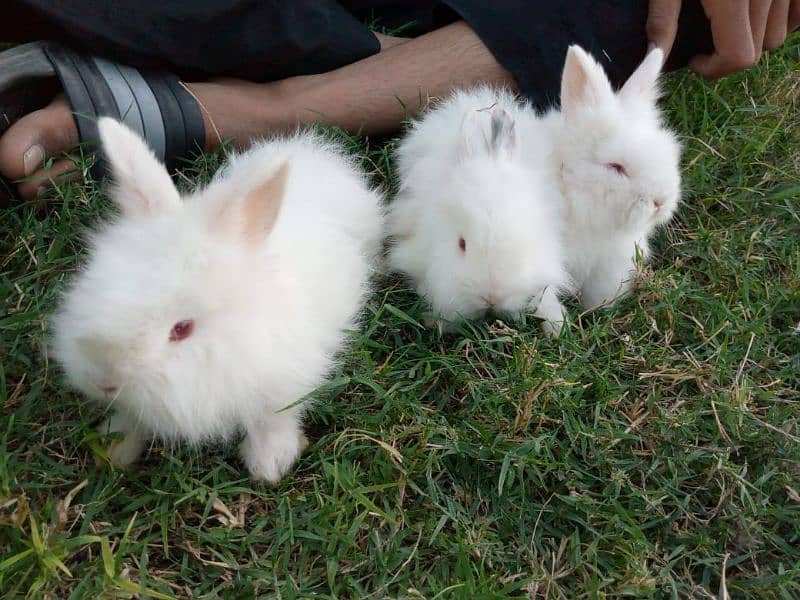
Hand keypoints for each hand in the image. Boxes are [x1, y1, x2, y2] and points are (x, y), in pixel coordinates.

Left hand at [647, 0, 799, 78]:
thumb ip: (663, 20)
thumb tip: (652, 58)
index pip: (738, 57)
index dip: (713, 68)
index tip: (694, 61)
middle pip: (758, 50)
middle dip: (728, 56)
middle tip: (707, 45)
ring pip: (779, 34)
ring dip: (754, 39)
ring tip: (728, 25)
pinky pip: (795, 16)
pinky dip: (778, 21)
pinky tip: (754, 16)